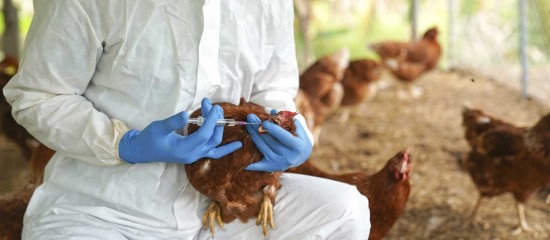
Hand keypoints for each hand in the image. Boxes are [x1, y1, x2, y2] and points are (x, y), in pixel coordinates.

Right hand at [118, 98, 241, 163]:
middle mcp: (192, 155)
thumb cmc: (149, 138)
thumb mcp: (159, 128)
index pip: (204, 134)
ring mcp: (195, 156)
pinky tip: (238, 145)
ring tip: (217, 111)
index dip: (211, 120)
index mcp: (184, 149)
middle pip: (211, 137)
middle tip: (212, 104)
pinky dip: (226, 149)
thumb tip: (186, 114)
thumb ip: (173, 122)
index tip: (213, 106)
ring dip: (218, 127)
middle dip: (215, 120)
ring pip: (214, 143)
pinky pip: (214, 153)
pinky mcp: (195, 154)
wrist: (142, 151)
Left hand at [244, 113, 311, 171]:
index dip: (274, 130)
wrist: (301, 156)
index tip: (265, 122)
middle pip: (270, 141)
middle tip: (250, 117)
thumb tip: (272, 111)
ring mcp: (279, 164)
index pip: (284, 137)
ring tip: (248, 125)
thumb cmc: (298, 137)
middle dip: (259, 128)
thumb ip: (287, 119)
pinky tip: (241, 160)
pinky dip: (250, 164)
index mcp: (297, 147)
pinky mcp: (271, 167)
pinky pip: (258, 166)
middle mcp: (288, 157)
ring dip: (253, 136)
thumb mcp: (298, 128)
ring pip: (262, 148)